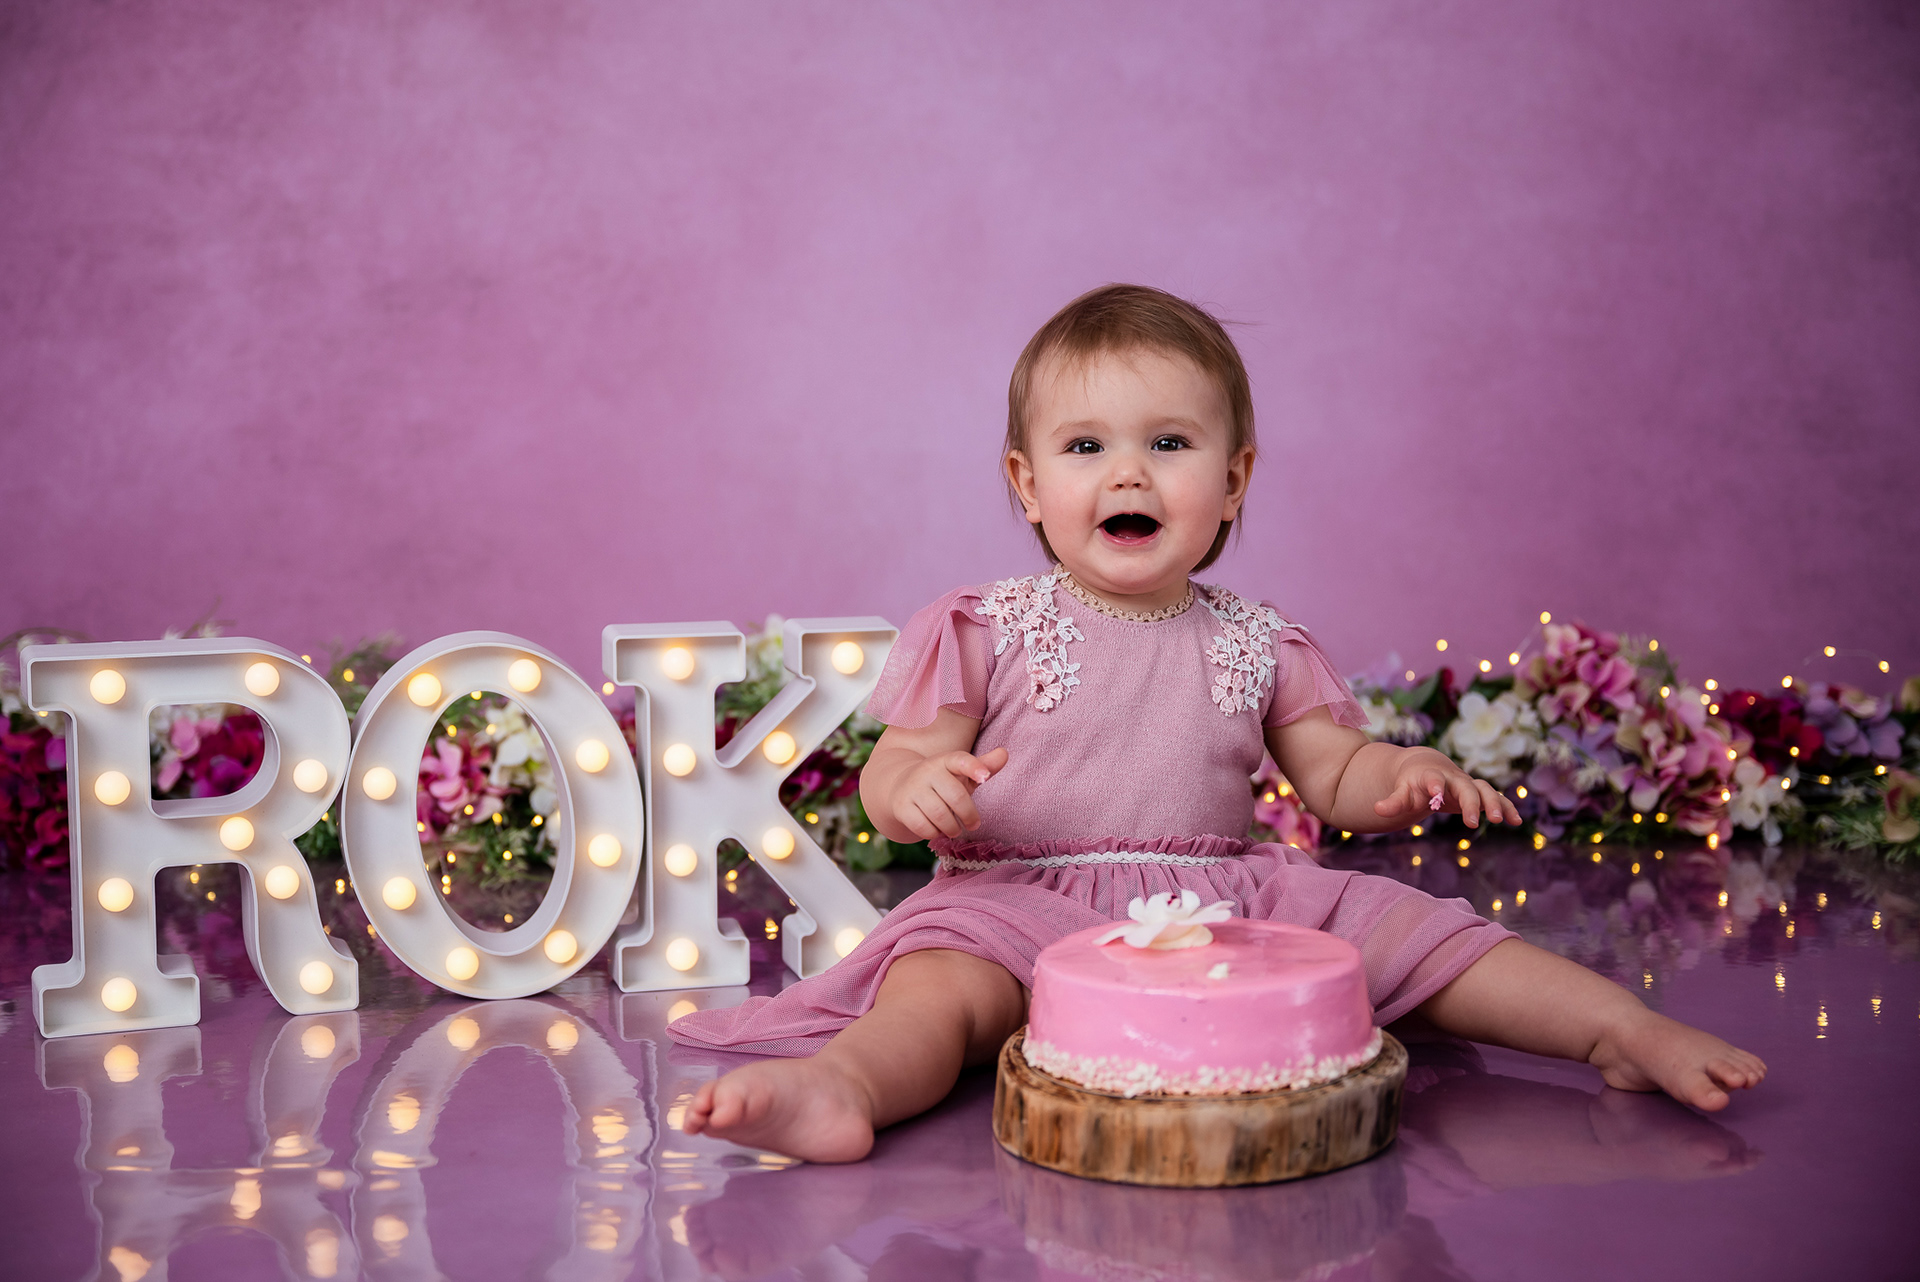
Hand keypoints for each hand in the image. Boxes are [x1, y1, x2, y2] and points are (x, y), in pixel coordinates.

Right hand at [890, 746, 1008, 839]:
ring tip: (954, 829)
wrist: (900, 786)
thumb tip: (1004, 753)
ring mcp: (913, 789)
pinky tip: (937, 830)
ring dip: (952, 828)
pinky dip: (934, 834)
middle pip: (956, 796)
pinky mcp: (902, 807)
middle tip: (973, 824)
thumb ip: (985, 766)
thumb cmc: (942, 782)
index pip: (960, 760)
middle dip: (969, 815)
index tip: (985, 777)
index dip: (974, 767)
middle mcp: (928, 772)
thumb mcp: (962, 774)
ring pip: (940, 815)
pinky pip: (924, 827)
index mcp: (946, 761)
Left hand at [1373, 751, 1519, 829]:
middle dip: (1471, 803)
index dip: (1435, 786)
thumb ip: (1393, 801)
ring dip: (1495, 804)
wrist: (1426, 767)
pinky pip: (1495, 799)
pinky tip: (1516, 821)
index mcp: (1432, 776)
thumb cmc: (1412, 783)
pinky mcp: (1478, 794)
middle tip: (1472, 822)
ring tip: (1503, 821)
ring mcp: (1467, 785)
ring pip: (1485, 791)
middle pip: (1465, 787)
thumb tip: (1377, 810)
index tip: (1436, 794)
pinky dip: (1506, 808)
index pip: (1434, 779)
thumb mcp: (1402, 792)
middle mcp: (1453, 779)